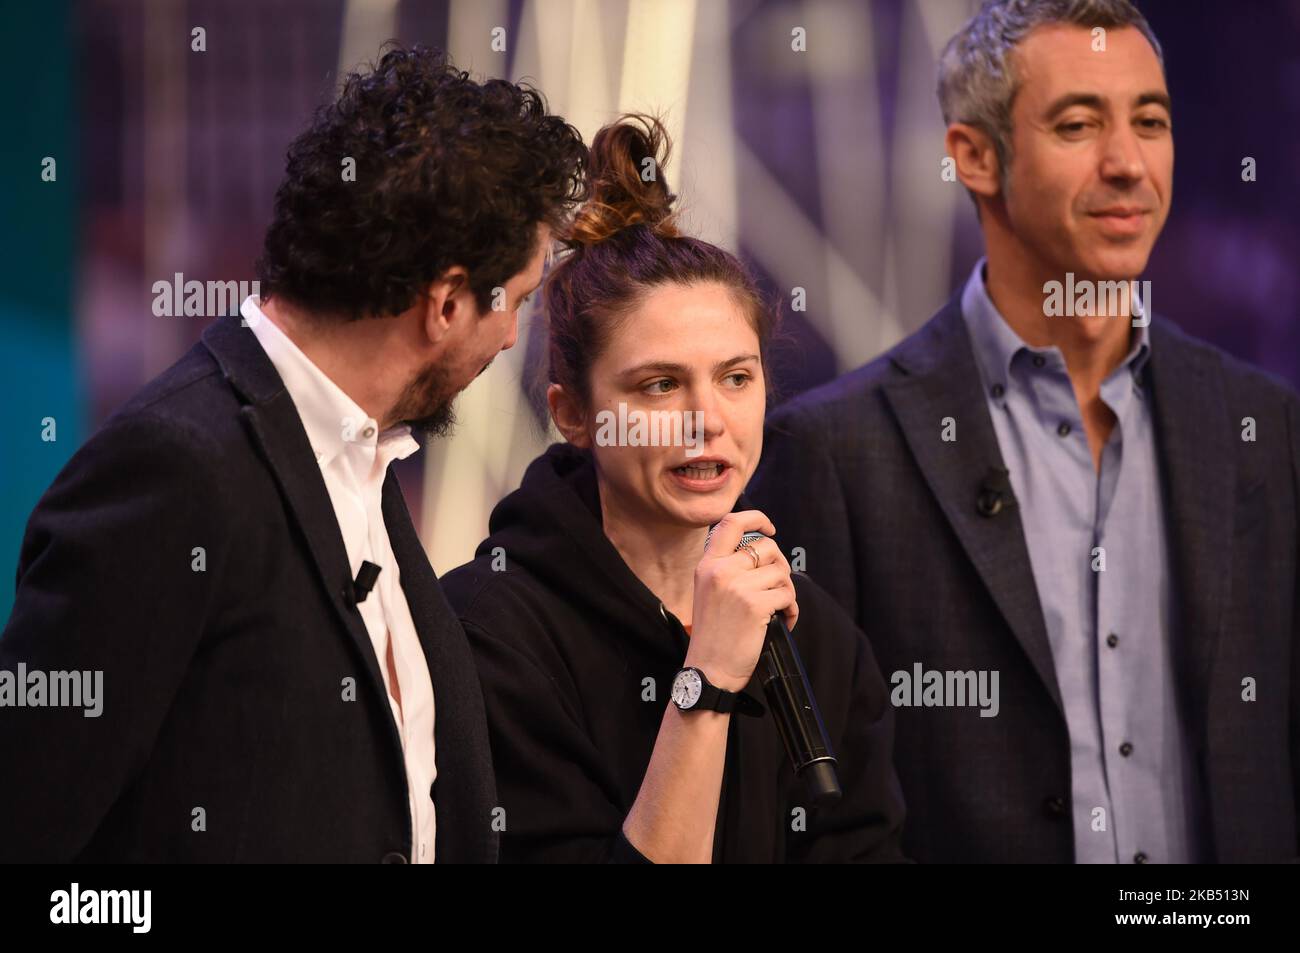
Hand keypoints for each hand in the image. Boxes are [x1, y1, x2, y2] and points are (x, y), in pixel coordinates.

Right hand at [683, 510, 798, 692]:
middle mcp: (720, 571)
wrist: (709, 670)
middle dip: (780, 566)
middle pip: (766, 547)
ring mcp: (737, 586)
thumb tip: (765, 550)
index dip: (756, 518)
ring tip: (778, 610)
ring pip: (780, 573)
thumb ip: (729, 568)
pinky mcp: (755, 604)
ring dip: (786, 592)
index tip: (770, 528)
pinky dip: (791, 610)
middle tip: (778, 587)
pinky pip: (787, 595)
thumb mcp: (709, 592)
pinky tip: (783, 621)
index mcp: (707, 565)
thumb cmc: (714, 635)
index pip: (731, 523)